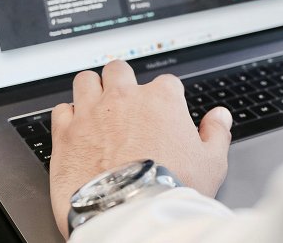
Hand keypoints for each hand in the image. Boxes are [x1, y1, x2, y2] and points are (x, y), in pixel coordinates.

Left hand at [49, 60, 232, 237]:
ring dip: (92, 90)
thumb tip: (220, 116)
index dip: (166, 98)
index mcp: (161, 99)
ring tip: (96, 108)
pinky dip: (68, 117)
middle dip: (122, 81)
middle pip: (119, 69)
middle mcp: (124, 98)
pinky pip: (61, 109)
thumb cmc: (171, 188)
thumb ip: (217, 133)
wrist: (130, 212)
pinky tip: (77, 130)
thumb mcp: (212, 163)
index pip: (166, 83)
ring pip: (86, 80)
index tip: (164, 113)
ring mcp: (92, 112)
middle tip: (125, 102)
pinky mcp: (66, 132)